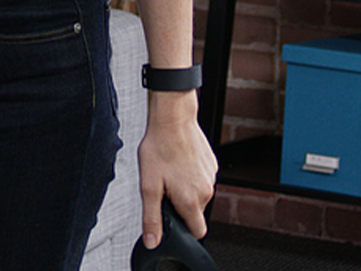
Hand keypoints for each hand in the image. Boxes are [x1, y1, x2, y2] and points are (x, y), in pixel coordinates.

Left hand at [136, 90, 216, 248]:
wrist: (172, 119)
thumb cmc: (159, 148)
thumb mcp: (148, 187)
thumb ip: (152, 218)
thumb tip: (153, 241)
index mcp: (191, 200)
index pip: (197, 232)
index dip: (184, 230)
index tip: (171, 218)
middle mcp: (206, 191)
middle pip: (196, 213)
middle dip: (181, 206)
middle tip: (164, 188)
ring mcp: (211, 177)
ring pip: (199, 195)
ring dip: (186, 190)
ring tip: (170, 172)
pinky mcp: (212, 164)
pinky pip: (202, 179)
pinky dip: (191, 176)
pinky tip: (179, 162)